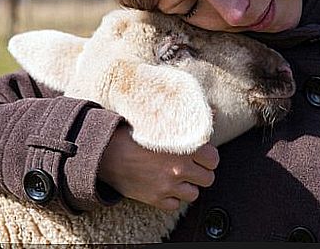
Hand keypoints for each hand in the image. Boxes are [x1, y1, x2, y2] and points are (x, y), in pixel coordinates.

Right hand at [98, 124, 218, 210]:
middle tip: (190, 166)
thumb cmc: (132, 132)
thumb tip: (212, 113)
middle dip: (200, 172)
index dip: (208, 157)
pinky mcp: (155, 198)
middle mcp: (179, 168)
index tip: (200, 155)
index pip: (213, 159)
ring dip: (187, 186)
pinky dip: (172, 198)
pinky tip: (164, 186)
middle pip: (207, 178)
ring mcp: (168, 185)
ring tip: (176, 176)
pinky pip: (175, 205)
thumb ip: (189, 120)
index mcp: (184, 147)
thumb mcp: (161, 121)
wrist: (105, 151)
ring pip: (194, 194)